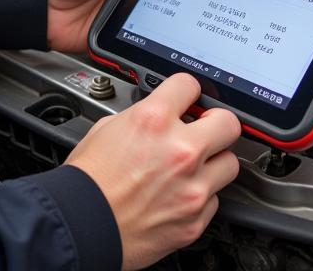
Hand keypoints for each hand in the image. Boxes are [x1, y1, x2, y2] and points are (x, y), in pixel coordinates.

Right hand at [65, 74, 240, 269]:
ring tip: (194, 166)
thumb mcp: (107, 128)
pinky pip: (215, 200)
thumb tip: (156, 116)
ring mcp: (192, 188)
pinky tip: (181, 194)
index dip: (187, 90)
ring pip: (230, 163)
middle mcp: (180, 151)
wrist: (82, 227)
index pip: (190, 85)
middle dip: (216, 122)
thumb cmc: (88, 181)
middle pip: (228, 123)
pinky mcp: (195, 220)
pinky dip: (201, 196)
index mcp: (154, 121)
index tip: (187, 97)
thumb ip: (141, 117)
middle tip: (205, 128)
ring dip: (214, 162)